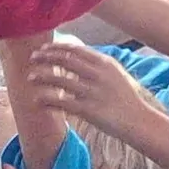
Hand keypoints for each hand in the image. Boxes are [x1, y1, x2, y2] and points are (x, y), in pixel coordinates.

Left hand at [27, 39, 156, 129]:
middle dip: (45, 57)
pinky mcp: (88, 110)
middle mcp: (98, 75)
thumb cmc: (124, 97)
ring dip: (42, 77)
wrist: (138, 120)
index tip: (43, 49)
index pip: (75, 50)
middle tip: (32, 58)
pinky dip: (47, 100)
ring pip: (60, 80)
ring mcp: (93, 92)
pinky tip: (37, 99)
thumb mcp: (115, 73)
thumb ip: (96, 63)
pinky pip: (62, 102)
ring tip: (30, 77)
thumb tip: (74, 54)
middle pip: (65, 61)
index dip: (56, 48)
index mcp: (104, 63)